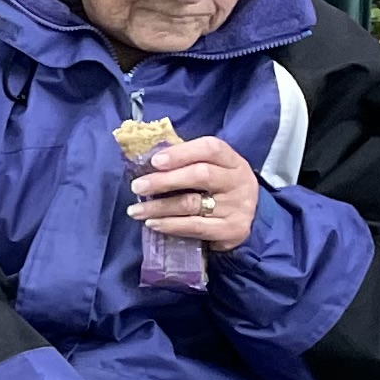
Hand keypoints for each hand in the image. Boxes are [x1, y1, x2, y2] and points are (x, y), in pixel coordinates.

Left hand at [131, 131, 260, 251]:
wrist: (244, 220)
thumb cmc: (218, 190)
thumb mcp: (212, 170)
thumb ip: (186, 162)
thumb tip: (148, 160)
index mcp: (233, 161)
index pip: (210, 148)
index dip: (181, 153)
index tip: (154, 161)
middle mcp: (238, 182)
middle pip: (200, 175)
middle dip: (164, 180)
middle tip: (137, 186)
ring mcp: (237, 207)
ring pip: (192, 204)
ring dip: (159, 207)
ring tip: (136, 210)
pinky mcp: (233, 230)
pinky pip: (195, 227)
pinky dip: (170, 225)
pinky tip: (153, 224)